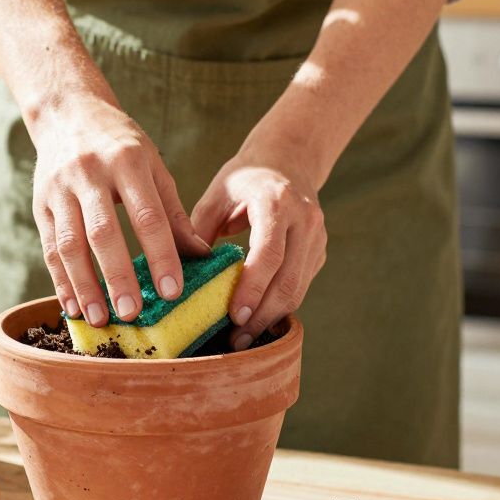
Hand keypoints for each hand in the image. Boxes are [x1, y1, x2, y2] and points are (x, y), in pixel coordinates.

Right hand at [30, 96, 209, 326]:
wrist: (69, 114)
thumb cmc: (122, 146)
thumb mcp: (153, 166)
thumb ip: (172, 212)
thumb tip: (200, 256)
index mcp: (128, 162)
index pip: (147, 216)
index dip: (160, 255)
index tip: (173, 291)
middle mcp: (90, 173)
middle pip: (103, 232)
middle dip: (117, 277)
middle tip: (133, 314)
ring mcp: (60, 188)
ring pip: (69, 244)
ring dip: (84, 285)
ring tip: (100, 319)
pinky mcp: (40, 203)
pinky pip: (49, 247)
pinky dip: (60, 280)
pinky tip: (73, 307)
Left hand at [191, 129, 326, 349]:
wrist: (289, 159)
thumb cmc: (244, 178)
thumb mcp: (216, 194)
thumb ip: (199, 230)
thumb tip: (180, 273)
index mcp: (276, 202)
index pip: (268, 253)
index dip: (252, 288)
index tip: (233, 316)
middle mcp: (304, 220)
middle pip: (288, 280)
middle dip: (261, 316)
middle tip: (235, 340)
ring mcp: (317, 237)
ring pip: (298, 290)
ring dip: (271, 318)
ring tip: (243, 338)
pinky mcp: (319, 251)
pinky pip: (300, 286)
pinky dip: (279, 307)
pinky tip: (257, 321)